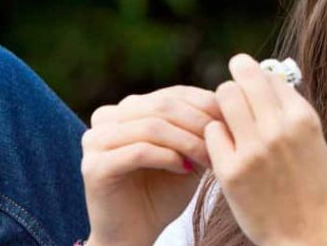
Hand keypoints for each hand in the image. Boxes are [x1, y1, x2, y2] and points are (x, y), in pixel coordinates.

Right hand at [81, 85, 220, 245]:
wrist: (134, 235)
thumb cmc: (164, 193)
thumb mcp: (187, 154)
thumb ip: (200, 128)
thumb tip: (230, 102)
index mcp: (128, 109)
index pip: (173, 94)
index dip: (206, 105)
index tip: (233, 123)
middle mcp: (107, 118)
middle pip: (162, 106)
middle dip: (199, 123)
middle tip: (225, 141)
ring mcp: (95, 140)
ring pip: (152, 127)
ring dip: (187, 141)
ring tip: (209, 158)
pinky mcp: (93, 166)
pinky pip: (138, 151)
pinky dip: (168, 157)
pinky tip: (185, 170)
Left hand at [206, 54, 326, 245]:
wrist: (309, 234)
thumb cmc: (313, 188)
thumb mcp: (314, 141)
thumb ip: (290, 111)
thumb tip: (264, 78)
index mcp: (303, 118)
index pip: (269, 76)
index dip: (258, 81)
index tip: (254, 91)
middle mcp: (279, 129)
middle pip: (243, 78)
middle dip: (237, 85)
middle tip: (235, 100)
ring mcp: (253, 149)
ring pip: (224, 97)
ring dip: (224, 106)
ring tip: (231, 123)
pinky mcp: (230, 171)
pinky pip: (212, 132)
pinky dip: (216, 136)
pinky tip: (227, 150)